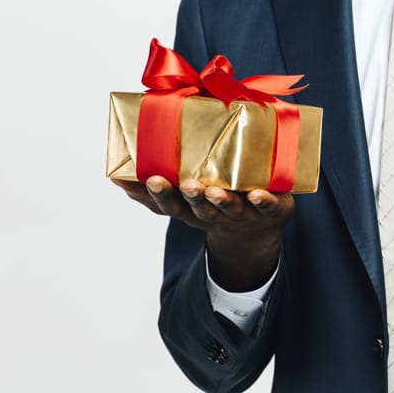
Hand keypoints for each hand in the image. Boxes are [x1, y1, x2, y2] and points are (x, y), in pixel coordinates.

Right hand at [113, 176, 293, 291]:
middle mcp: (213, 214)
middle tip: (173, 183)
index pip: (168, 204)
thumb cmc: (219, 201)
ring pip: (227, 209)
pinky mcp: (270, 209)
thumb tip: (123, 165)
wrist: (260, 228)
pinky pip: (266, 207)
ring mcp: (241, 214)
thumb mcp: (190, 193)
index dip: (155, 194)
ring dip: (218, 201)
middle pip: (194, 208)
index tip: (142, 178)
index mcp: (192, 209)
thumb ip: (168, 176)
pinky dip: (262, 202)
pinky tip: (258, 194)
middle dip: (183, 197)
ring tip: (210, 191)